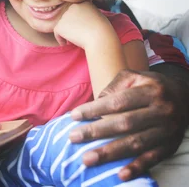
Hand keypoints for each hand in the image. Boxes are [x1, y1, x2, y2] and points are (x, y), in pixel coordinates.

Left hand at [53, 2, 111, 47]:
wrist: (100, 37)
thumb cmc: (103, 31)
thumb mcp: (99, 17)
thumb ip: (89, 15)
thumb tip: (81, 21)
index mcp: (85, 3)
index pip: (78, 12)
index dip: (79, 21)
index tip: (82, 29)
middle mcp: (74, 6)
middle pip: (69, 17)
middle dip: (71, 26)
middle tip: (77, 35)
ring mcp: (66, 15)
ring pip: (63, 25)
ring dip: (66, 32)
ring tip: (74, 39)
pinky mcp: (60, 25)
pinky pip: (57, 33)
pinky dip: (60, 39)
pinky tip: (66, 43)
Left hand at [69, 69, 188, 180]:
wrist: (184, 97)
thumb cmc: (149, 86)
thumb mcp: (134, 77)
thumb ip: (114, 86)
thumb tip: (95, 103)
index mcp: (150, 91)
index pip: (118, 102)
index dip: (95, 110)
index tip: (74, 116)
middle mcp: (161, 111)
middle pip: (125, 123)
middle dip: (97, 132)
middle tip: (73, 138)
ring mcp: (167, 130)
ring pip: (136, 143)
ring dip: (110, 153)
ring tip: (87, 159)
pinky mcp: (170, 146)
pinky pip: (152, 158)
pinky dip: (137, 167)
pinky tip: (120, 175)